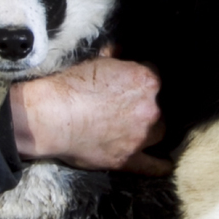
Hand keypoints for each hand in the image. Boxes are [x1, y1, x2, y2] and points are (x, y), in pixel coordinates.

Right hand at [8, 53, 167, 173]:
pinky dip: (159, 166)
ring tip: (134, 129)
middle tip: (126, 107)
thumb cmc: (72, 87)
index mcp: (146, 81)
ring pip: (158, 132)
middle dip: (146, 106)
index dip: (141, 81)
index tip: (130, 85)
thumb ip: (115, 58)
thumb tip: (121, 51)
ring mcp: (141, 136)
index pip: (154, 77)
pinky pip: (151, 166)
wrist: (53, 116)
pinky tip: (165, 166)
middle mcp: (150, 109)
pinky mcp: (128, 158)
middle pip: (158, 107)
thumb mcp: (96, 62)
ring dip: (149, 130)